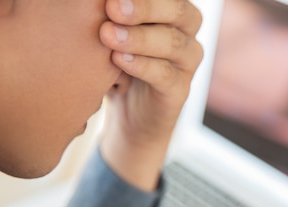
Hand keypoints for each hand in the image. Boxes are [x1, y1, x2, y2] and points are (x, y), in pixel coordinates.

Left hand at [99, 0, 202, 190]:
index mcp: (173, 10)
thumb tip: (100, 0)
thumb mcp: (112, 30)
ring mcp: (187, 62)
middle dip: (145, 7)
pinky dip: (142, 66)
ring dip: (139, 38)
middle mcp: (187, 32)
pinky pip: (166, 75)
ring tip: (108, 35)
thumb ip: (113, 15)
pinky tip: (118, 60)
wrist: (128, 115)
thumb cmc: (115, 61)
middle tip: (112, 6)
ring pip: (172, 43)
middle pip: (178, 10)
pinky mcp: (181, 90)